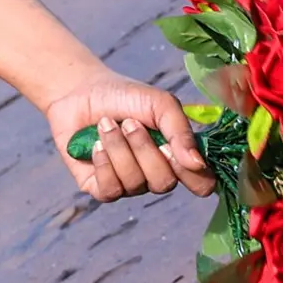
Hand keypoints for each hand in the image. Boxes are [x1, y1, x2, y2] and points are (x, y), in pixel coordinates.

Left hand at [42, 70, 216, 201]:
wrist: (81, 92)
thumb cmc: (126, 98)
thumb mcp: (160, 103)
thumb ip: (181, 131)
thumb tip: (197, 163)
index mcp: (178, 157)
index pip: (201, 183)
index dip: (193, 173)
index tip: (172, 146)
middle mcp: (156, 175)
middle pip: (164, 183)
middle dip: (144, 149)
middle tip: (129, 123)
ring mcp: (129, 184)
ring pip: (135, 183)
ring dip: (119, 149)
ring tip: (107, 125)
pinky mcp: (100, 188)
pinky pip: (110, 190)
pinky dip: (104, 163)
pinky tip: (95, 144)